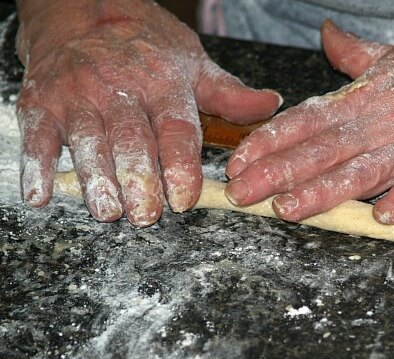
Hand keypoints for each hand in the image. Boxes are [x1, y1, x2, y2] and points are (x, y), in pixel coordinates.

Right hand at [16, 0, 281, 226]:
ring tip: (108, 211)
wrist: (81, 5)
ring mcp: (78, 96)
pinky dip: (35, 166)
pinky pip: (37, 136)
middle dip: (140, 180)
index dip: (182, 166)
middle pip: (131, 140)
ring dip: (96, 179)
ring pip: (87, 141)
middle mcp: (119, 91)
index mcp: (162, 85)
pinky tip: (40, 195)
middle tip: (147, 214)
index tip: (185, 198)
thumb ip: (228, 93)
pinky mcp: (42, 103)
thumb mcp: (191, 62)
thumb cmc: (143, 43)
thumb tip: (271, 105)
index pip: (177, 130)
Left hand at [225, 5, 393, 223]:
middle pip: (324, 151)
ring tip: (290, 208)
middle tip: (241, 195)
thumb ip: (357, 57)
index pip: (309, 121)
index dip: (272, 143)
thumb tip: (326, 38)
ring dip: (325, 191)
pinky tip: (384, 215)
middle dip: (279, 174)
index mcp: (370, 98)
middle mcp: (387, 122)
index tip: (239, 162)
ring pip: (364, 170)